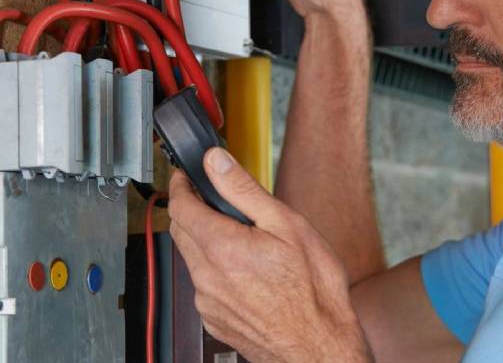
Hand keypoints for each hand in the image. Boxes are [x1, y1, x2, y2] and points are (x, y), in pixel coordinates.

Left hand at [168, 147, 372, 362]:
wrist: (318, 346)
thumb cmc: (312, 288)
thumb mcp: (286, 224)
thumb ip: (244, 190)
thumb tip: (216, 162)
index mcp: (222, 247)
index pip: (180, 206)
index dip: (181, 184)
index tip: (186, 175)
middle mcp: (207, 276)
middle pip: (180, 230)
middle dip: (190, 208)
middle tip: (213, 197)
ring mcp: (208, 302)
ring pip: (192, 258)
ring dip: (204, 239)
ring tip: (241, 234)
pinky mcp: (215, 320)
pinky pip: (204, 284)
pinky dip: (215, 267)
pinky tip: (246, 267)